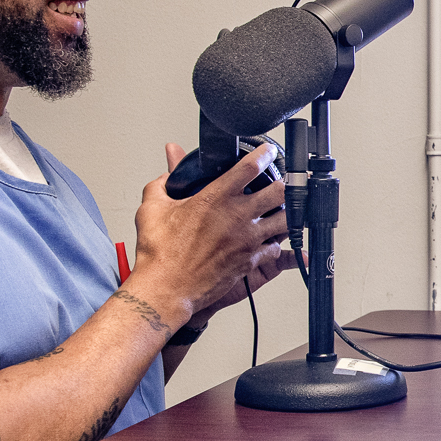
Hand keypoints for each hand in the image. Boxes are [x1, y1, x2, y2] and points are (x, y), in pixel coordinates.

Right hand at [127, 142, 287, 326]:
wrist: (166, 289)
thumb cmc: (159, 253)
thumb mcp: (152, 209)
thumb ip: (162, 183)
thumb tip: (167, 170)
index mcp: (215, 198)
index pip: (249, 167)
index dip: (264, 154)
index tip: (269, 151)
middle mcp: (237, 216)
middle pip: (279, 191)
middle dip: (286, 183)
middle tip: (286, 180)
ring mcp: (247, 239)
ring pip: (286, 220)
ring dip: (288, 213)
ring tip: (288, 208)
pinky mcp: (251, 260)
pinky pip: (275, 248)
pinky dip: (276, 243)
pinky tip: (273, 239)